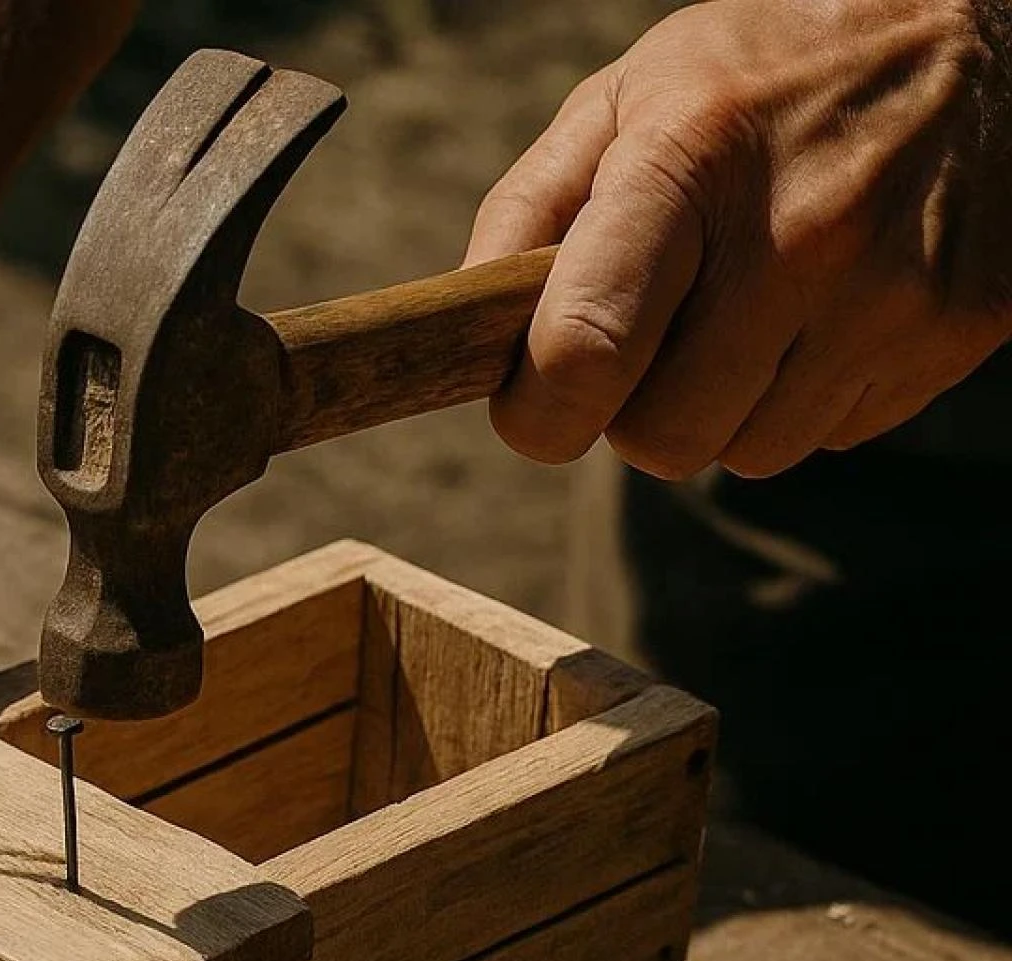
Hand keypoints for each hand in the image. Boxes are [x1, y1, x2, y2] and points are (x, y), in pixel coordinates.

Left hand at [466, 0, 1011, 478]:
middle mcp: (801, 231)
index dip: (537, 410)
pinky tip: (823, 309)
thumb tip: (467, 326)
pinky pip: (827, 435)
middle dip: (635, 411)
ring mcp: (890, 290)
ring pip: (744, 452)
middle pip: (660, 438)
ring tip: (750, 310)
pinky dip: (804, 395)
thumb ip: (526, 211)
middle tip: (656, 340)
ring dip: (723, 408)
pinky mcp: (956, 330)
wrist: (984, 28)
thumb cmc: (765, 73)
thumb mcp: (629, 97)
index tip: (536, 399)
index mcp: (694, 159)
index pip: (581, 352)